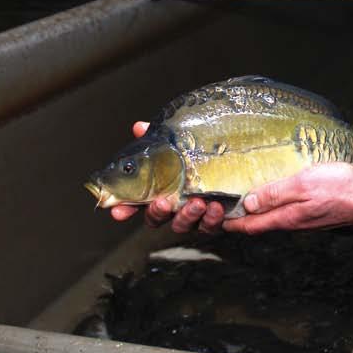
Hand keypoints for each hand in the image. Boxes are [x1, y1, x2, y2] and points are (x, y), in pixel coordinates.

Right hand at [108, 120, 224, 233]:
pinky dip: (211, 218)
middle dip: (157, 212)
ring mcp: (193, 214)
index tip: (118, 211)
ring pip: (183, 225)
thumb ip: (160, 137)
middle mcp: (173, 205)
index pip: (136, 203)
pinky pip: (210, 225)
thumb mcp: (181, 142)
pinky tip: (215, 206)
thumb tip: (139, 127)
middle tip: (163, 203)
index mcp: (160, 189)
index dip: (125, 209)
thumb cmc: (202, 152)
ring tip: (197, 202)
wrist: (234, 160)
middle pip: (157, 218)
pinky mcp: (214, 219)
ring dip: (187, 216)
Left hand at [223, 163, 352, 234]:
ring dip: (256, 213)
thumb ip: (274, 194)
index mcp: (286, 217)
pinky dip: (273, 207)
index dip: (231, 222)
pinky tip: (273, 197)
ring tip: (242, 203)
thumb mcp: (302, 184)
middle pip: (260, 223)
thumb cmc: (339, 188)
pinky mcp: (314, 214)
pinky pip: (287, 213)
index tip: (214, 218)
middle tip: (222, 210)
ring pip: (273, 218)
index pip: (251, 225)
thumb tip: (248, 203)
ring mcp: (304, 220)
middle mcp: (292, 222)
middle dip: (240, 219)